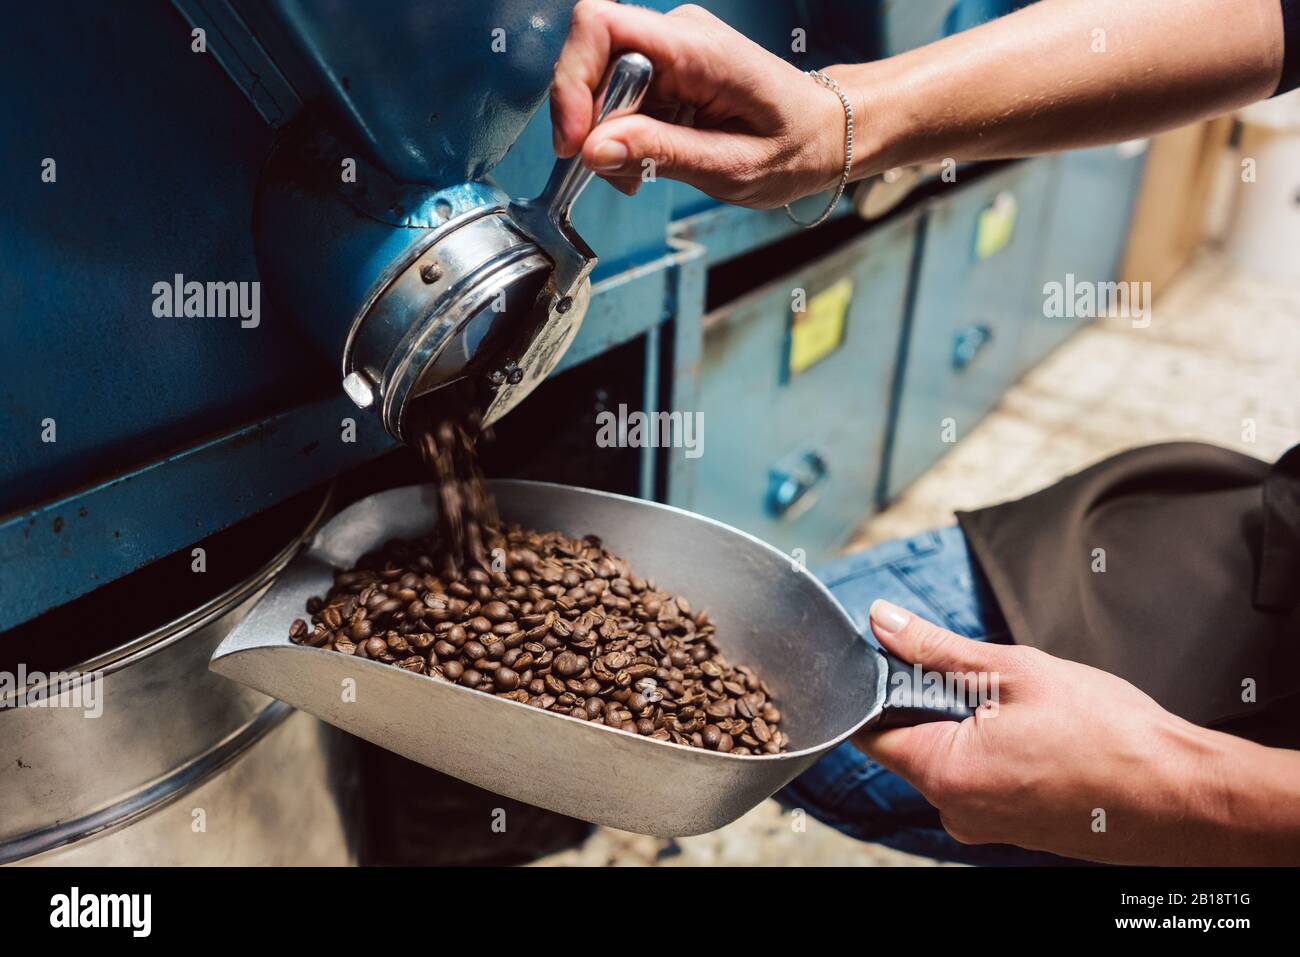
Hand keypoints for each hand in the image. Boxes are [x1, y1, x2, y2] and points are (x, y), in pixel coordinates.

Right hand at [549, 0, 846, 206]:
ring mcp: (670, 52)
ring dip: (606, 139)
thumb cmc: (795, 146)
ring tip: (641, 175)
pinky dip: (621, 139)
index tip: (576, 142)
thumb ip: (661, 153)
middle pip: (592, 61)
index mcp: (698, 48)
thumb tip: (595, 149)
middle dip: (589, 124)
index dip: (572, 80)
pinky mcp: (666, 72)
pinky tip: (647, 163)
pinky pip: (618, 100)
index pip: (601, 26)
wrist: (826, 134)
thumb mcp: (732, 166)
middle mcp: (678, 37)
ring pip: (599, 87)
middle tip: (615, 172)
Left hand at [855, 600, 1225, 864]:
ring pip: (948, 759)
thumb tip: (883, 621)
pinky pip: (980, 780)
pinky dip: (994, 752)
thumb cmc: (1110, 735)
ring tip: (1025, 714)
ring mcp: (983, 825)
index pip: (871, 730)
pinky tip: (1038, 739)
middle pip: (909, 743)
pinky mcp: (1008, 828)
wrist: (1182, 795)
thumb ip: (936, 648)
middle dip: (933, 705)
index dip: (880, 689)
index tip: (906, 662)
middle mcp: (955, 810)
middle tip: (990, 684)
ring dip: (969, 727)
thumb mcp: (1014, 671)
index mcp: (945, 772)